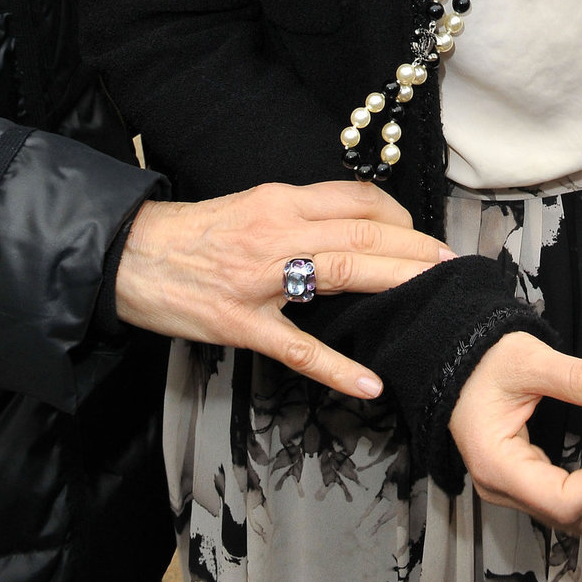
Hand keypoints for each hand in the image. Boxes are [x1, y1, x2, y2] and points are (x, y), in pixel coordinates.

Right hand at [115, 180, 448, 398]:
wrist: (132, 255)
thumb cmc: (195, 233)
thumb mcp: (252, 205)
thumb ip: (301, 214)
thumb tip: (353, 224)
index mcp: (281, 200)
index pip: (356, 199)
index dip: (398, 215)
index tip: (420, 232)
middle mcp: (275, 232)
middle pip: (361, 234)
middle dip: (414, 248)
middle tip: (449, 262)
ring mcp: (259, 281)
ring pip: (341, 273)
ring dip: (394, 281)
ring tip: (431, 292)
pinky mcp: (240, 324)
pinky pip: (297, 348)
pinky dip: (337, 367)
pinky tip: (369, 382)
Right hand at [449, 331, 581, 533]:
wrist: (455, 361)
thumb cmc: (480, 363)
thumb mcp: (529, 360)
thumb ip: (577, 378)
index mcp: (497, 465)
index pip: (564, 501)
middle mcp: (502, 487)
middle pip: (573, 513)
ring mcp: (511, 487)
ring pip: (573, 507)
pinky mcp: (522, 478)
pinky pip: (565, 493)